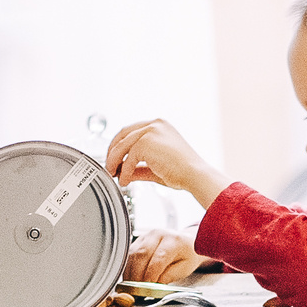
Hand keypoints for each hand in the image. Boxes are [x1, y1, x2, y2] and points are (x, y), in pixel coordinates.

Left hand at [104, 118, 226, 208]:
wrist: (195, 175)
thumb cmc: (184, 172)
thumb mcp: (156, 167)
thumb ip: (139, 167)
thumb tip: (124, 172)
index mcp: (160, 126)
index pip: (132, 131)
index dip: (121, 145)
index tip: (115, 159)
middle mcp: (155, 124)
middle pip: (123, 134)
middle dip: (113, 152)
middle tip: (110, 167)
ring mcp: (150, 131)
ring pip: (122, 145)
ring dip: (114, 161)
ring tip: (114, 175)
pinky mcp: (146, 142)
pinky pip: (128, 158)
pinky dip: (124, 171)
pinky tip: (125, 181)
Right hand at [125, 229, 216, 283]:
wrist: (186, 243)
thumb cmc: (187, 255)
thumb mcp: (184, 269)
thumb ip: (169, 276)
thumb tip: (153, 286)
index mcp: (173, 240)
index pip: (158, 258)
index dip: (151, 275)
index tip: (147, 287)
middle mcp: (158, 234)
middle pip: (142, 255)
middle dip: (137, 275)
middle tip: (136, 290)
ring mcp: (146, 235)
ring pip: (132, 254)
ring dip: (130, 272)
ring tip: (132, 286)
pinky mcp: (139, 240)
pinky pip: (129, 254)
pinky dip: (128, 267)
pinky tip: (130, 278)